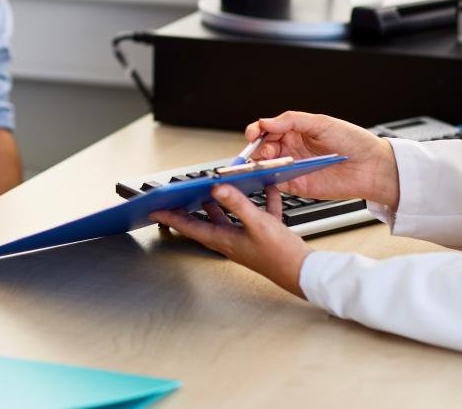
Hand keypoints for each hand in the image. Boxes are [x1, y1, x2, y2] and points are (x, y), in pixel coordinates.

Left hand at [151, 184, 309, 296]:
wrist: (306, 274)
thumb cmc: (281, 256)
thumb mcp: (257, 225)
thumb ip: (237, 204)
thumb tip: (217, 187)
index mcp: (225, 240)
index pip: (190, 227)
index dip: (171, 218)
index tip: (155, 210)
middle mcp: (233, 240)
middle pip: (206, 222)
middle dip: (192, 209)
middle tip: (180, 198)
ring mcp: (249, 239)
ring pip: (231, 218)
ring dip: (223, 203)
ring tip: (214, 189)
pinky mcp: (266, 236)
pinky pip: (260, 214)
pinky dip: (261, 201)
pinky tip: (269, 189)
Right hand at [246, 111, 399, 206]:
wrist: (373, 167)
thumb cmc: (353, 141)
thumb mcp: (321, 123)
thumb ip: (291, 120)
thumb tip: (264, 122)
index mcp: (294, 131)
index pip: (266, 129)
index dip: (256, 131)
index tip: (254, 134)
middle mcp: (291, 149)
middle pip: (262, 148)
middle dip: (258, 149)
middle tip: (264, 152)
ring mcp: (292, 167)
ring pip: (265, 166)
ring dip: (260, 164)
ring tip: (266, 163)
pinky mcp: (297, 186)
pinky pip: (276, 183)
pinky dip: (268, 180)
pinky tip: (270, 176)